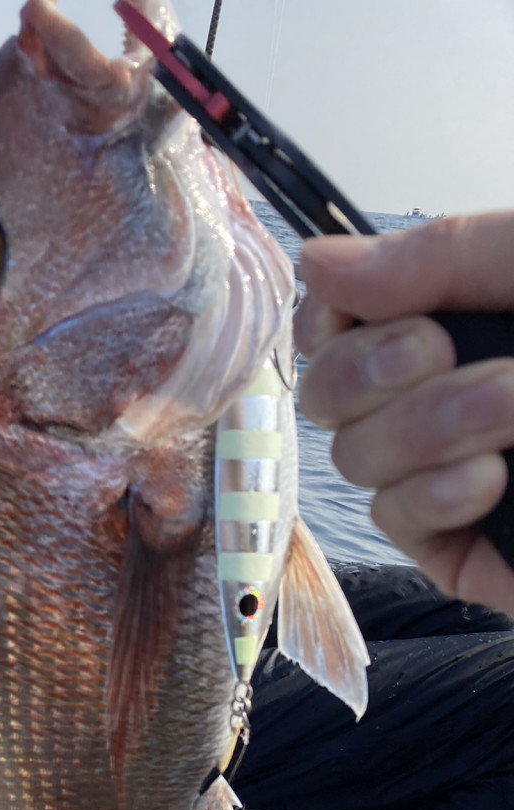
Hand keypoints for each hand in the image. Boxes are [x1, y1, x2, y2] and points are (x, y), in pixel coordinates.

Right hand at [295, 212, 513, 612]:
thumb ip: (447, 257)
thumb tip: (319, 260)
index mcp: (463, 323)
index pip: (339, 321)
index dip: (334, 316)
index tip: (374, 308)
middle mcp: (440, 396)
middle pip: (327, 392)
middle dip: (372, 368)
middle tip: (442, 348)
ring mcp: (445, 475)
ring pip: (356, 457)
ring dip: (425, 425)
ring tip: (513, 409)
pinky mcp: (463, 547)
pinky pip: (396, 518)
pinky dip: (433, 492)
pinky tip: (492, 477)